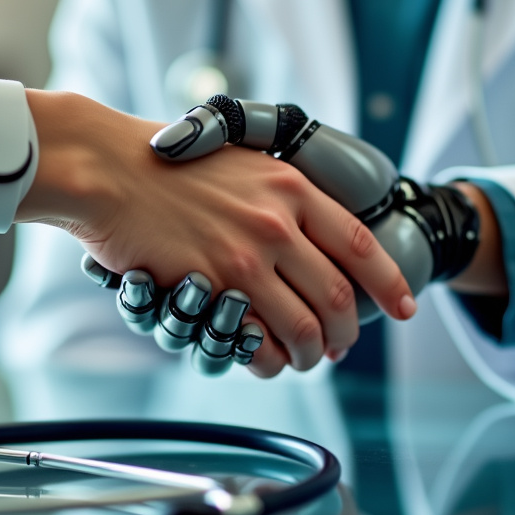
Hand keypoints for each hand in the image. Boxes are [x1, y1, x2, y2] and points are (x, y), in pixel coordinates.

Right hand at [18, 90, 415, 375]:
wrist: (109, 167)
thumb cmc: (168, 158)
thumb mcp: (243, 155)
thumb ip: (280, 191)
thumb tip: (306, 224)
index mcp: (291, 188)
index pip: (359, 246)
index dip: (389, 283)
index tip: (405, 308)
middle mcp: (276, 225)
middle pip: (337, 296)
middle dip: (348, 331)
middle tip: (341, 344)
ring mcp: (244, 259)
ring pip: (303, 327)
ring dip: (310, 353)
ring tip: (305, 359)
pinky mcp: (210, 288)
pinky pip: (255, 341)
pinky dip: (269, 359)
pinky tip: (266, 359)